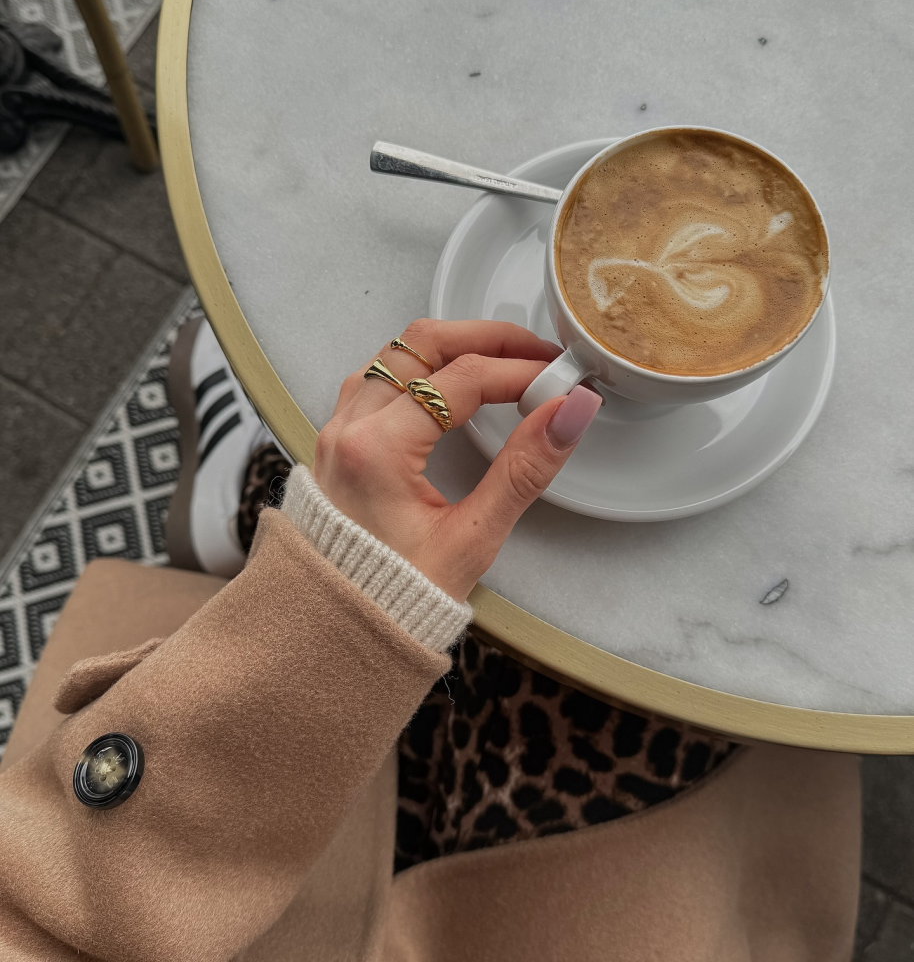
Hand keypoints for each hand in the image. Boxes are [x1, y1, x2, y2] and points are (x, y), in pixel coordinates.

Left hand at [313, 319, 601, 599]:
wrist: (338, 627)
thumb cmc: (397, 595)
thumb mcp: (473, 538)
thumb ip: (524, 470)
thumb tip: (569, 413)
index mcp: (377, 450)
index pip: (462, 379)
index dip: (519, 370)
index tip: (558, 380)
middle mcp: (348, 428)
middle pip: (421, 343)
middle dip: (486, 338)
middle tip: (536, 352)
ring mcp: (337, 430)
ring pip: (395, 353)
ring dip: (450, 346)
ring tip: (501, 360)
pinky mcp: (338, 440)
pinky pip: (378, 377)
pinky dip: (420, 366)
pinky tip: (450, 381)